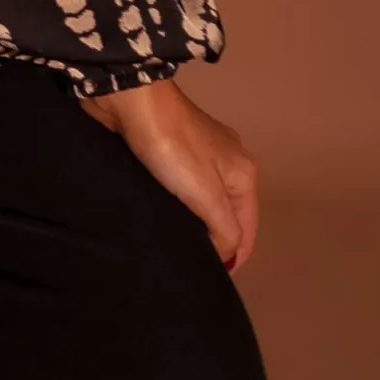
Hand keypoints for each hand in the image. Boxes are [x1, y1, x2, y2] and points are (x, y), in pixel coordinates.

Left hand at [81, 76, 259, 272]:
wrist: (131, 100)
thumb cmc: (173, 149)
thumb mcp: (207, 195)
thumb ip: (224, 229)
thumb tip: (224, 252)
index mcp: (245, 172)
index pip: (248, 227)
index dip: (236, 256)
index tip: (214, 278)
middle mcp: (228, 161)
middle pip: (228, 213)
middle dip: (216, 239)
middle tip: (192, 264)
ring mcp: (199, 153)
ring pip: (203, 200)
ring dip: (194, 221)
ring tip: (175, 245)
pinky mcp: (169, 148)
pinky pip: (180, 187)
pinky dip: (176, 204)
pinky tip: (161, 215)